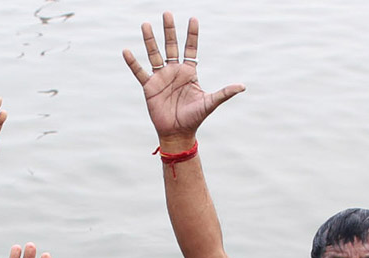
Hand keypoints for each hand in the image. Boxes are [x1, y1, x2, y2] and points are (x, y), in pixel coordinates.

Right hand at [123, 13, 243, 145]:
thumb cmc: (195, 118)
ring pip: (154, 54)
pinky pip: (140, 72)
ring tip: (145, 24)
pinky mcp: (149, 87)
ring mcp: (161, 78)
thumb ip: (224, 93)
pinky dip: (133, 62)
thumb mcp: (210, 103)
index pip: (191, 48)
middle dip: (169, 30)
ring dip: (150, 40)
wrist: (178, 133)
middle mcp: (174, 71)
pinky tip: (127, 51)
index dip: (192, 34)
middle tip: (167, 13)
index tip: (193, 19)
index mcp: (189, 72)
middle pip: (171, 46)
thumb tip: (242, 87)